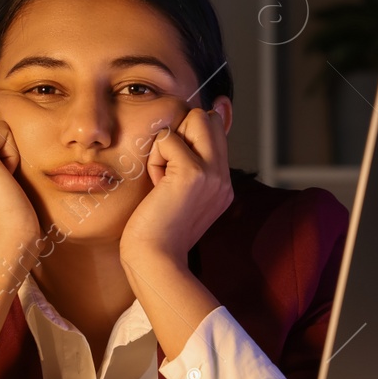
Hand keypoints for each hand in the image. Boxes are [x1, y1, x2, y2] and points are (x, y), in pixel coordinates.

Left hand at [119, 96, 233, 267]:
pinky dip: (155, 158)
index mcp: (222, 183)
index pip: (215, 130)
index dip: (189, 135)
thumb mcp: (175, 195)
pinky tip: (156, 185)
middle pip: (208, 118)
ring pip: (196, 119)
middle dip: (180, 132)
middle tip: (166, 168)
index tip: (172, 165)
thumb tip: (175, 135)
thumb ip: (183, 166)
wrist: (154, 260)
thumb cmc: (154, 231)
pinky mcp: (194, 174)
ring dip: (169, 143)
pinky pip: (168, 139)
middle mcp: (223, 176)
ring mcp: (213, 174)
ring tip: (162, 175)